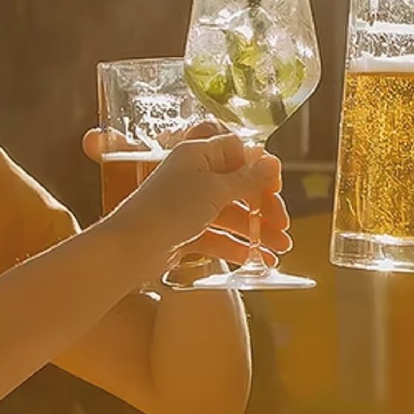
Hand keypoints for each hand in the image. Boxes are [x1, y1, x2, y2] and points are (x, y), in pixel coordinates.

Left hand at [82, 126, 287, 264]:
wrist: (129, 249)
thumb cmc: (168, 209)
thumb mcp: (214, 190)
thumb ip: (246, 179)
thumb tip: (273, 162)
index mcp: (197, 155)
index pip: (238, 153)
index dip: (260, 169)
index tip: (276, 188)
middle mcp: (193, 177)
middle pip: (239, 187)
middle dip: (264, 207)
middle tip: (283, 226)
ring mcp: (189, 206)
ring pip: (231, 215)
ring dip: (257, 231)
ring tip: (280, 250)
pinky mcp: (186, 232)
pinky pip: (218, 236)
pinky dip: (238, 247)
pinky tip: (258, 260)